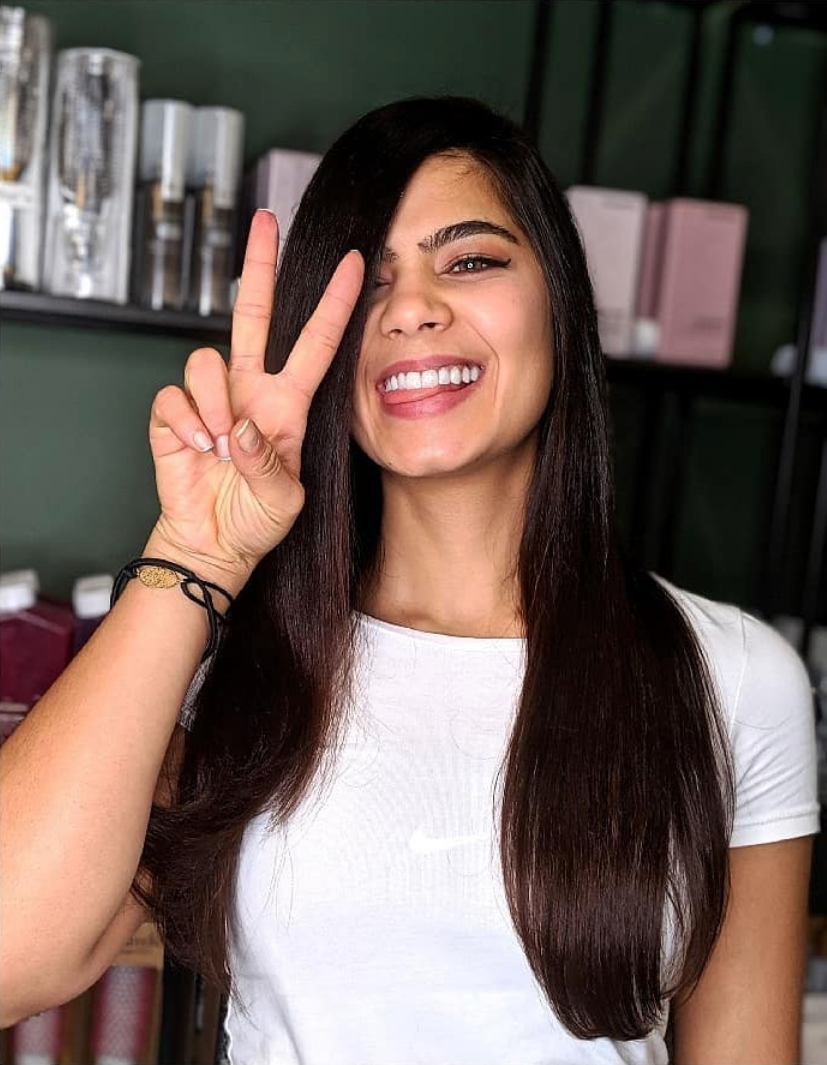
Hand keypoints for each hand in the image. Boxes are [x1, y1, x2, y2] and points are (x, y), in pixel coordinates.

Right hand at [145, 210, 364, 589]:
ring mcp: (212, 400)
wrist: (214, 545)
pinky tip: (199, 448)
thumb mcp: (285, 499)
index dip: (335, 303)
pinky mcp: (175, 414)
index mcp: (287, 404)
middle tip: (266, 220)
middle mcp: (250, 390)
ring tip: (222, 444)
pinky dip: (189, 424)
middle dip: (260, 265)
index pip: (316, 342)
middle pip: (253, 313)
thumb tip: (242, 428)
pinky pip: (176, 397)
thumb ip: (270, 465)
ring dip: (217, 404)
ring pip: (207, 359)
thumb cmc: (257, 520)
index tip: (355, 263)